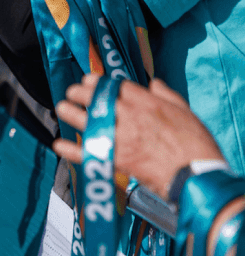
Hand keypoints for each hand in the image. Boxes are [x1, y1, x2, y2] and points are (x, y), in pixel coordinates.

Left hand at [53, 74, 224, 200]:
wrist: (196, 174)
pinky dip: (70, 150)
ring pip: (85, 120)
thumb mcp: (185, 110)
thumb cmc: (195, 143)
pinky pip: (86, 153)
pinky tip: (58, 144)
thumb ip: (166, 94)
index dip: (96, 81)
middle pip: (93, 98)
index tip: (87, 81)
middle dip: (78, 93)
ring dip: (69, 113)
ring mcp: (119, 137)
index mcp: (144, 102)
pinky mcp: (115, 160)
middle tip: (72, 93)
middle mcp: (127, 116)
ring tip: (63, 109)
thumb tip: (153, 83)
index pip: (112, 86)